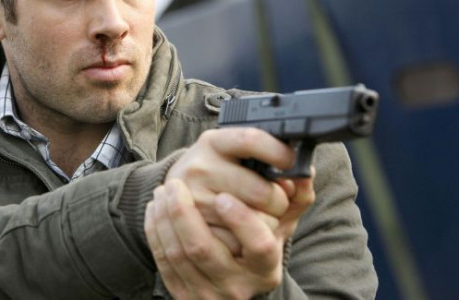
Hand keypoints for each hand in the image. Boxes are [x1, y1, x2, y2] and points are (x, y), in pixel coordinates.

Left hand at [145, 179, 287, 298]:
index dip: (241, 221)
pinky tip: (155, 207)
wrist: (236, 281)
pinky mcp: (183, 294)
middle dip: (184, 213)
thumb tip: (303, 171)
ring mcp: (208, 293)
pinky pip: (162, 260)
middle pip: (204, 249)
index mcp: (265, 268)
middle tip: (176, 183)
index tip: (223, 196)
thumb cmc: (259, 241)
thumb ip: (295, 197)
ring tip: (164, 189)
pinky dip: (156, 230)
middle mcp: (237, 285)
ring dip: (166, 217)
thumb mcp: (281, 225)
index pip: (259, 246)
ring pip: (177, 253)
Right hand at [165, 127, 297, 228]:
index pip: (251, 139)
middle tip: (276, 201)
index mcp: (213, 143)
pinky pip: (241, 241)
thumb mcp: (246, 165)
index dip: (279, 153)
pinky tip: (241, 229)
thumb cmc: (224, 178)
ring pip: (254, 219)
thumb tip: (305, 177)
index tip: (291, 162)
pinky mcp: (196, 229)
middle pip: (261, 190)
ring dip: (267, 223)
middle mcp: (199, 166)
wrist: (181, 199)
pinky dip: (249, 240)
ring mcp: (195, 199)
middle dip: (279, 201)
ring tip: (257, 214)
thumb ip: (284, 170)